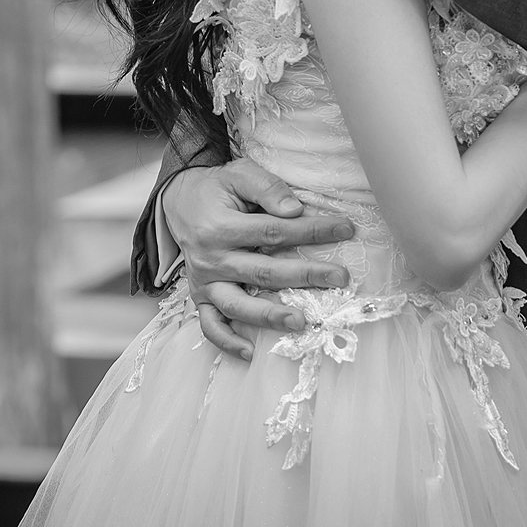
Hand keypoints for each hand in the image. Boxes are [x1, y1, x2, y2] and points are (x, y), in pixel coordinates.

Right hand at [162, 158, 353, 359]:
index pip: (274, 231)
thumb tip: (295, 210)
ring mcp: (204, 282)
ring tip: (301, 322)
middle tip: (340, 278)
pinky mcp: (200, 296)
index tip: (346, 229)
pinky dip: (226, 341)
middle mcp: (211, 258)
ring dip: (270, 315)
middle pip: (263, 271)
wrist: (180, 201)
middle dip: (305, 276)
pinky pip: (209, 325)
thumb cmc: (218, 189)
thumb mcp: (239, 174)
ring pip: (238, 304)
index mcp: (221, 227)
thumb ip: (267, 188)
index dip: (312, 230)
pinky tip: (249, 353)